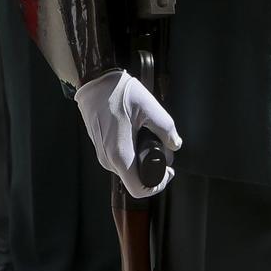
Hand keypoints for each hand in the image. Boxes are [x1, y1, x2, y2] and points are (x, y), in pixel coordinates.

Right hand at [76, 70, 180, 197]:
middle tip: (164, 151)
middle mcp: (108, 159)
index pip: (139, 189)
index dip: (158, 185)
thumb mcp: (149, 108)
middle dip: (153, 170)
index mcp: (120, 154)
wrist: (94, 82)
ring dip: (142, 161)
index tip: (168, 172)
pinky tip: (138, 136)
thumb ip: (166, 129)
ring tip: (151, 140)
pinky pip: (119, 160)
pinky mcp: (100, 147)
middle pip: (134, 180)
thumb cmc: (119, 93)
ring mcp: (102, 154)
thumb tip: (175, 144)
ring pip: (127, 170)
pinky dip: (132, 154)